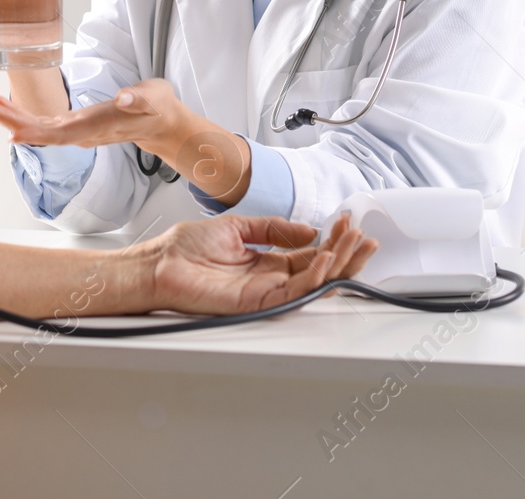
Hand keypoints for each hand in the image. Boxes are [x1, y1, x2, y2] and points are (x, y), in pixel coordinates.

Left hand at [0, 77, 187, 149]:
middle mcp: (83, 133)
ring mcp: (78, 131)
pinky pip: (45, 125)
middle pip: (44, 133)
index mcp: (99, 125)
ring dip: (15, 119)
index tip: (13, 133)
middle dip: (15, 122)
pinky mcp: (76, 125)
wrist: (159, 122)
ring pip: (41, 130)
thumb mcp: (154, 98)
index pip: (63, 134)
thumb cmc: (156, 107)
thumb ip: (140, 98)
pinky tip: (9, 111)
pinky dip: (25, 117)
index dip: (37, 134)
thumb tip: (125, 97)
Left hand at [135, 213, 376, 316]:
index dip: (333, 240)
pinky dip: (314, 276)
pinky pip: (294, 292)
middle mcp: (270, 279)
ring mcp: (266, 292)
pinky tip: (327, 257)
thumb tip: (308, 230)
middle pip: (320, 271)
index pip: (311, 255)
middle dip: (347, 255)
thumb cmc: (186, 248)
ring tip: (356, 243)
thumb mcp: (238, 227)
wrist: (159, 263)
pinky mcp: (256, 302)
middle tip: (365, 236)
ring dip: (339, 264)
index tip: (348, 222)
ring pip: (314, 284)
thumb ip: (274, 228)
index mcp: (267, 263)